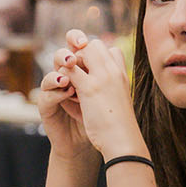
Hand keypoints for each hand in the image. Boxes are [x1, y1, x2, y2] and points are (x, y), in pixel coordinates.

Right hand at [38, 33, 93, 159]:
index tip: (83, 42)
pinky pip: (46, 95)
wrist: (96, 142)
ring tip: (68, 79)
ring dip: (59, 74)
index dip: (77, 40)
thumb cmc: (102, 115)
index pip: (75, 47)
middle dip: (65, 54)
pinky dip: (56, 93)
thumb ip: (102, 70)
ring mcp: (56, 92)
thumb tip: (110, 47)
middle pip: (59, 56)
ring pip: (50, 74)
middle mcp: (67, 77)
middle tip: (71, 58)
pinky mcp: (48, 108)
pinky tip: (67, 93)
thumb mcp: (104, 90)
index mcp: (82, 69)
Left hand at [59, 31, 146, 160]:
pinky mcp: (89, 87)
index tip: (89, 74)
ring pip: (80, 53)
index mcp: (122, 74)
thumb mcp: (118, 101)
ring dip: (70, 66)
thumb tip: (96, 84)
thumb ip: (109, 88)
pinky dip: (63, 77)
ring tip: (71, 86)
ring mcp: (102, 77)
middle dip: (80, 57)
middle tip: (76, 78)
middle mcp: (114, 70)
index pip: (110, 50)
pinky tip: (65, 91)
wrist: (123, 142)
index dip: (96, 58)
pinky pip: (69, 69)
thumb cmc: (120, 127)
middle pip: (94, 44)